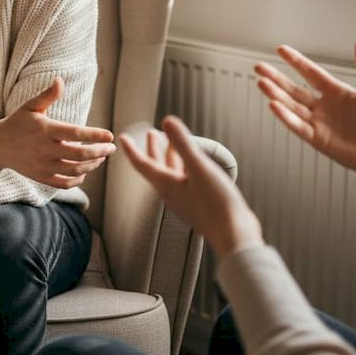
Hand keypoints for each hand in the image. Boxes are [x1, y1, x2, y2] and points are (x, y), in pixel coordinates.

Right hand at [0, 76, 115, 187]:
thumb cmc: (17, 122)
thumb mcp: (30, 106)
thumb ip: (47, 95)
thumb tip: (60, 80)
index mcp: (46, 130)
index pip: (76, 133)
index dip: (95, 135)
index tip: (110, 135)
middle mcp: (46, 149)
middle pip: (80, 154)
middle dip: (100, 152)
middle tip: (111, 148)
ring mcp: (43, 165)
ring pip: (75, 169)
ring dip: (92, 164)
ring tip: (100, 158)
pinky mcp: (41, 177)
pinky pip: (64, 183)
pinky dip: (77, 178)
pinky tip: (84, 171)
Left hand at [119, 115, 261, 257]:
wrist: (233, 234)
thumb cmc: (216, 202)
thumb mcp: (199, 167)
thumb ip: (182, 144)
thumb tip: (166, 121)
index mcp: (166, 184)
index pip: (143, 164)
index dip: (132, 150)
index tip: (122, 137)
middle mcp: (171, 192)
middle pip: (156, 167)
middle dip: (153, 149)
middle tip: (150, 132)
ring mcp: (184, 199)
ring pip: (171, 173)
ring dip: (169, 156)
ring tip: (170, 142)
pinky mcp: (197, 203)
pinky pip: (184, 180)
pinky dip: (183, 166)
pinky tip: (191, 163)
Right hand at [255, 37, 355, 232]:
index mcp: (338, 92)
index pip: (311, 73)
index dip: (296, 61)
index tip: (281, 50)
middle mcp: (325, 107)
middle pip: (295, 89)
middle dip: (276, 78)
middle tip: (259, 67)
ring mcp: (319, 123)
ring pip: (292, 106)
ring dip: (276, 94)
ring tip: (261, 82)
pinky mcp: (317, 139)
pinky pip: (297, 125)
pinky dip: (285, 116)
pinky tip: (273, 104)